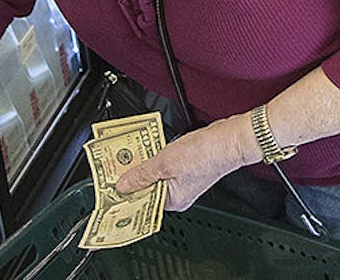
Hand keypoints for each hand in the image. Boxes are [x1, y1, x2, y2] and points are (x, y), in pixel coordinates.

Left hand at [113, 115, 257, 210]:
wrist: (230, 138)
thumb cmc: (206, 153)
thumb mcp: (165, 162)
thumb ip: (141, 174)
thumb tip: (122, 185)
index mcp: (173, 201)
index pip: (141, 201)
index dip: (125, 192)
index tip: (109, 186)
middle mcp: (178, 194)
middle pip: (146, 188)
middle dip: (132, 177)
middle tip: (115, 167)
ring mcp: (183, 181)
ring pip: (154, 176)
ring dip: (143, 165)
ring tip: (130, 156)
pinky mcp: (187, 167)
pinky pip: (164, 166)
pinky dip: (155, 158)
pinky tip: (149, 149)